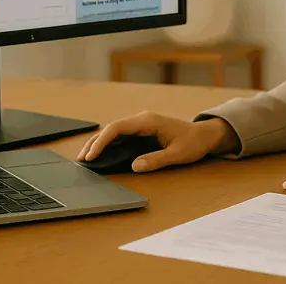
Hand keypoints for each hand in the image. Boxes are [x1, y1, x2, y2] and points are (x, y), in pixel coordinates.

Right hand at [75, 112, 238, 171]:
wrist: (204, 135)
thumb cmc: (193, 142)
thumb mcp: (177, 154)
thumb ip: (156, 160)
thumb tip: (135, 166)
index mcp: (148, 121)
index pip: (117, 127)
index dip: (102, 141)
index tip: (91, 155)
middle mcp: (141, 120)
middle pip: (111, 128)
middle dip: (94, 143)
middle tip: (81, 160)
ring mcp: (140, 124)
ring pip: (113, 131)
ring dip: (99, 143)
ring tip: (85, 158)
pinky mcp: (141, 131)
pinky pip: (120, 136)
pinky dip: (108, 144)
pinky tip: (100, 155)